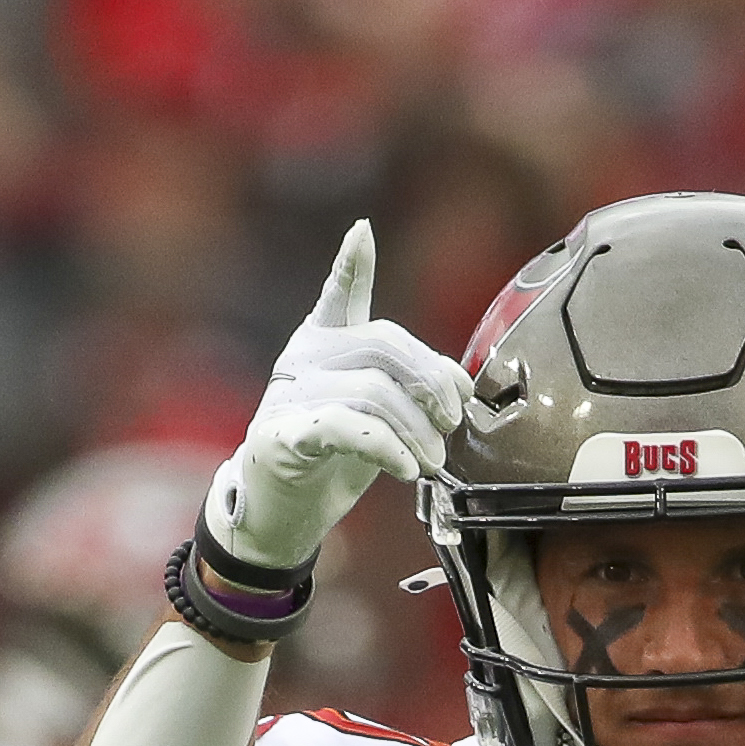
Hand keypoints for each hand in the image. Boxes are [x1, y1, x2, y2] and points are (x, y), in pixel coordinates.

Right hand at [205, 223, 468, 577]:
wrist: (284, 512)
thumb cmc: (333, 457)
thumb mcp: (379, 414)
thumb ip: (412, 386)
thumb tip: (461, 378)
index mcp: (324, 344)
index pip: (339, 296)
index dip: (351, 266)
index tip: (362, 234)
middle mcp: (304, 359)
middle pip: (383, 346)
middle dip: (431, 386)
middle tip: (450, 425)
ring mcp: (290, 396)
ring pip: (373, 392)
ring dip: (418, 433)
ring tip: (432, 462)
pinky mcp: (283, 437)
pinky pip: (344, 428)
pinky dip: (385, 448)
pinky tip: (406, 469)